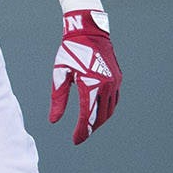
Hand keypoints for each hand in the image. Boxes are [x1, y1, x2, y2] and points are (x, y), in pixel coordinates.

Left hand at [49, 10, 120, 144]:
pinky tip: (97, 113)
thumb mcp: (59, 75)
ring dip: (99, 121)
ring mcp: (115, 82)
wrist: (89, 31)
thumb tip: (53, 121)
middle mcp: (107, 86)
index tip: (75, 141)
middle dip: (90, 129)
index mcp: (91, 85)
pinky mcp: (118, 79)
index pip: (87, 116)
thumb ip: (58, 99)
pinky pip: (114, 100)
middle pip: (100, 117)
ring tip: (87, 127)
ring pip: (109, 110)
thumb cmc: (70, 52)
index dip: (82, 131)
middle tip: (79, 137)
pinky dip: (106, 110)